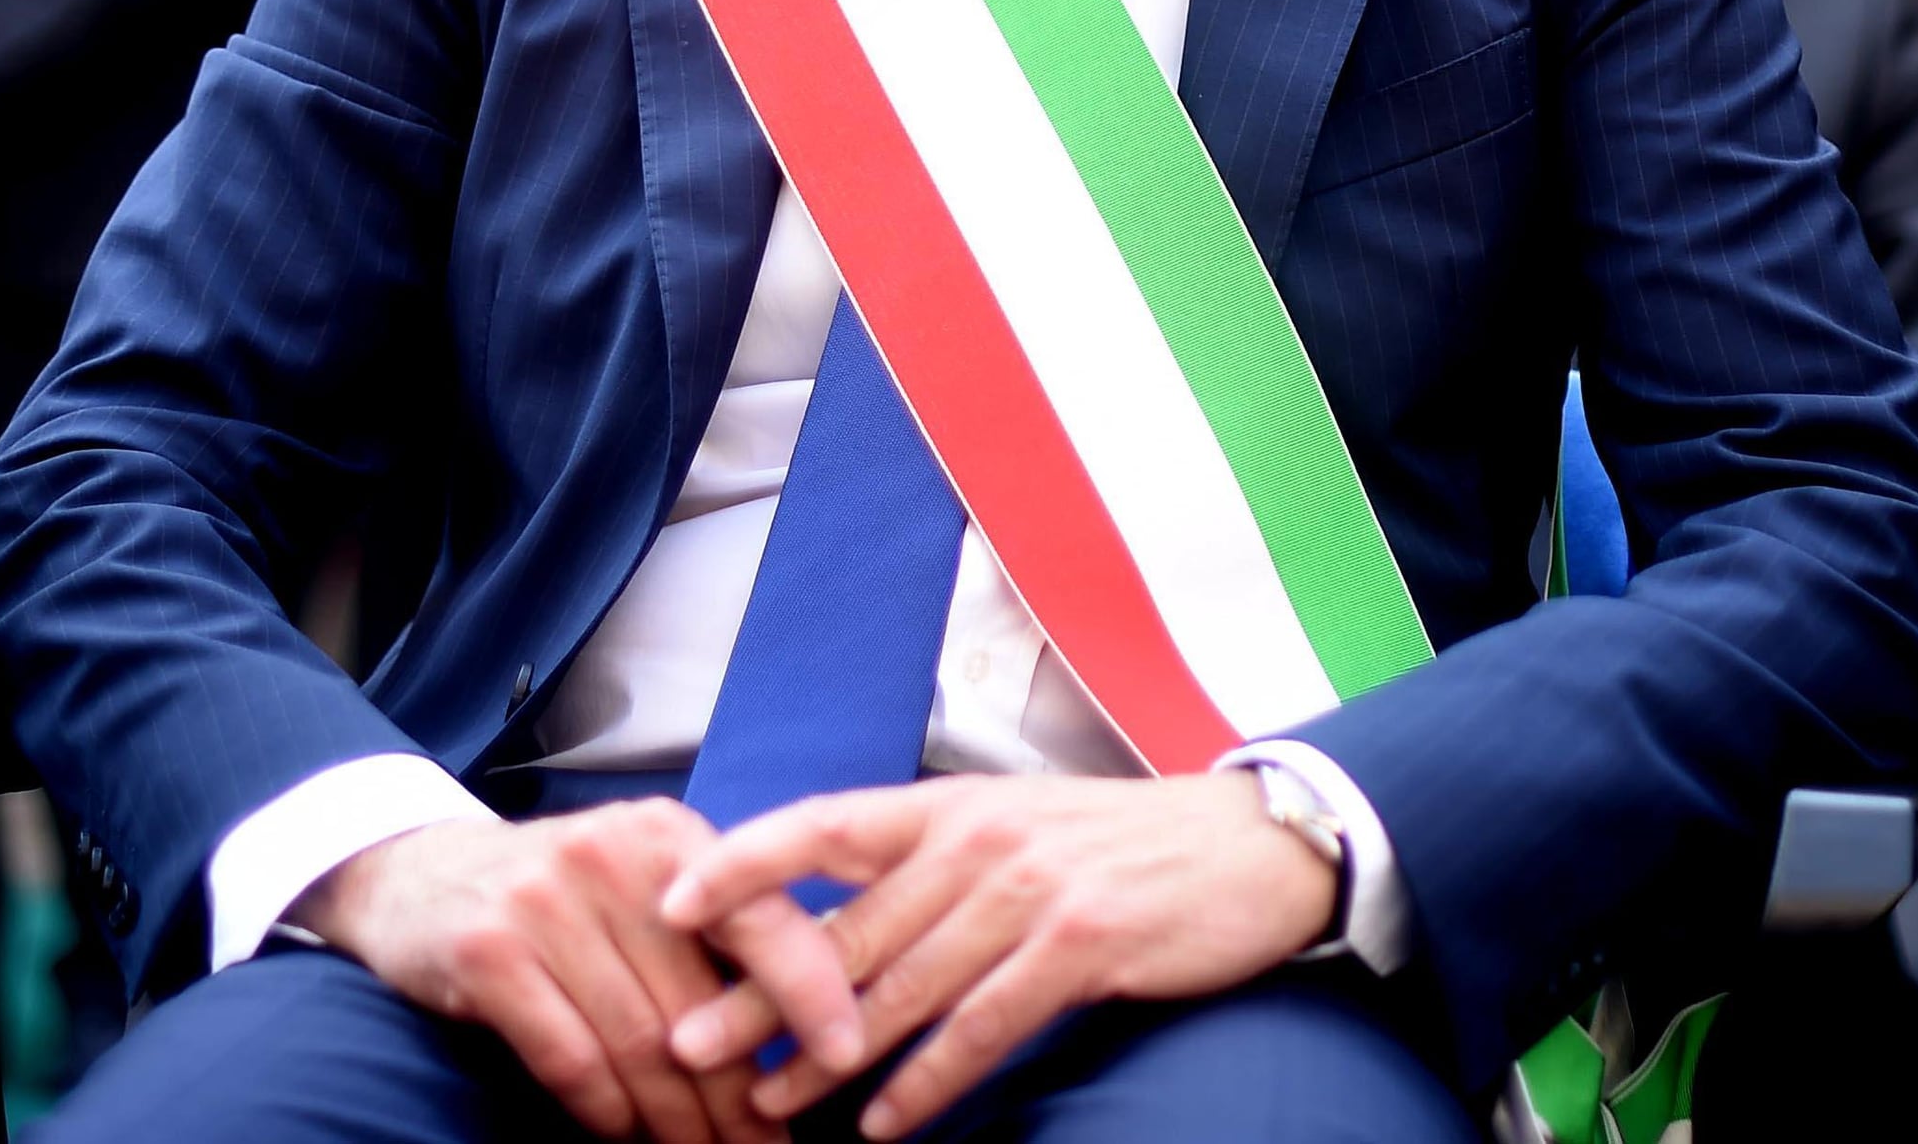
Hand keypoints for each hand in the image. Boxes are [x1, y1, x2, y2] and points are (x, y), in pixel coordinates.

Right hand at [291, 807, 864, 1143]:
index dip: (810, 987)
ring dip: (678, 1123)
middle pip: (699, 1005)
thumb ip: (711, 934)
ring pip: (640, 1042)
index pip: (759, 915)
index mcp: (669, 836)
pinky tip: (623, 1136)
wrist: (421, 872)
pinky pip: (570, 1058)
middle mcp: (615, 859)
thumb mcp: (639, 881)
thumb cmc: (560, 890)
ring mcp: (547, 903)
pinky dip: (605, 1112)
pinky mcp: (490, 953)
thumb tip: (802, 1025)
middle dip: (740, 1095)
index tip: (849, 1054)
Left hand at [660, 772, 1338, 1137]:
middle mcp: (978, 838)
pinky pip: (983, 1026)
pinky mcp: (1078, 944)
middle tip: (687, 1041)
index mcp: (951, 804)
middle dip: (760, 992)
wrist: (1244, 844)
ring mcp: (1028, 890)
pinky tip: (886, 1125)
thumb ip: (926, 862)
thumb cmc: (1115, 844)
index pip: (825, 822)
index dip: (746, 858)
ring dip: (827, 1056)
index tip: (673, 899)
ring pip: (904, 986)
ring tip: (766, 1106)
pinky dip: (927, 1082)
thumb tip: (833, 910)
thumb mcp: (1012, 826)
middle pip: (849, 926)